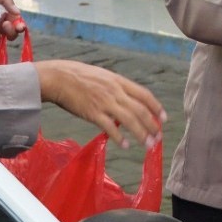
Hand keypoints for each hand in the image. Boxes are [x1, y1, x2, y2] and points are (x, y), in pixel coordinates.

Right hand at [36, 59, 166, 149]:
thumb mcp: (103, 76)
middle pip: (140, 110)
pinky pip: (110, 128)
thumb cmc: (78, 76)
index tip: (164, 118)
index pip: (144, 94)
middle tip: (158, 137)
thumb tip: (127, 99)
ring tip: (148, 145)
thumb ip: (116, 87)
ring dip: (141, 134)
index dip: (156, 107)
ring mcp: (104, 102)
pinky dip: (119, 138)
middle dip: (152, 125)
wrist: (58, 77)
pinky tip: (125, 145)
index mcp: (118, 81)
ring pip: (129, 120)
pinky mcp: (93, 113)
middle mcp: (115, 91)